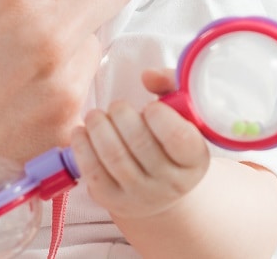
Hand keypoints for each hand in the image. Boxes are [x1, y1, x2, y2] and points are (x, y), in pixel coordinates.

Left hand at [70, 88, 209, 219]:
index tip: (150, 107)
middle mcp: (171, 184)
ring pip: (113, 156)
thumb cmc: (165, 137)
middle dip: (120, 114)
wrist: (156, 186)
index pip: (179, 138)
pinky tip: (82, 131)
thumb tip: (147, 76)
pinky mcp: (112, 200)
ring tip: (96, 116)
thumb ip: (169, 83)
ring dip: (98, 126)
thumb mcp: (178, 111)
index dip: (160, 116)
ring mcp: (141, 196)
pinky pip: (92, 171)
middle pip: (139, 142)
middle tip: (117, 107)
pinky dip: (82, 145)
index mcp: (194, 160)